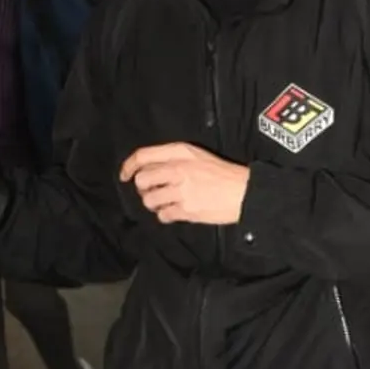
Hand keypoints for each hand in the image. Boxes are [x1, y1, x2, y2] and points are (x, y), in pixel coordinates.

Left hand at [120, 143, 249, 225]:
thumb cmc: (224, 174)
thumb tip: (149, 167)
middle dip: (144, 188)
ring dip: (154, 203)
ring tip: (166, 202)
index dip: (128, 166)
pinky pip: (163, 215)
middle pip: (142, 180)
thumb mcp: (198, 155)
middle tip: (153, 191)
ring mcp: (181, 190)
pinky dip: (165, 215)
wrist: (245, 192)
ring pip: (149, 200)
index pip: (143, 156)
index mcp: (180, 153)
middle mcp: (178, 169)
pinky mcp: (186, 209)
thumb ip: (173, 158)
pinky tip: (174, 212)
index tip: (124, 175)